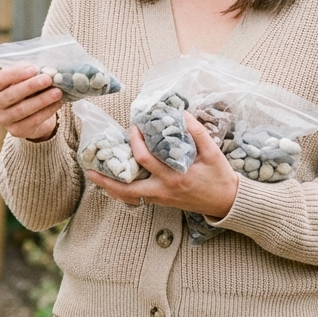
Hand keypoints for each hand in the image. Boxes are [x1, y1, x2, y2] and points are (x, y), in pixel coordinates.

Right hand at [0, 65, 62, 141]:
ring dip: (42, 100)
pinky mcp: (15, 130)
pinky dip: (46, 112)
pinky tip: (57, 104)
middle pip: (11, 94)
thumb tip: (46, 71)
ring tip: (58, 92)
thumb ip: (32, 72)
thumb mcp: (27, 77)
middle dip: (31, 86)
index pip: (0, 79)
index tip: (34, 69)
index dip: (16, 74)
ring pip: (22, 109)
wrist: (32, 114)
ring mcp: (3, 119)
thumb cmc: (28, 90)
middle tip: (48, 79)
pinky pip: (32, 121)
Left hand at [86, 112, 239, 218]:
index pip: (146, 159)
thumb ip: (197, 133)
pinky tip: (113, 185)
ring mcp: (161, 199)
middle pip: (127, 189)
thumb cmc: (220, 177)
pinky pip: (136, 199)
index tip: (132, 128)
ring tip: (95, 177)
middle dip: (107, 179)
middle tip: (90, 168)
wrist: (227, 202)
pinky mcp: (161, 202)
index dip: (136, 142)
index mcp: (175, 177)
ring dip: (110, 188)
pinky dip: (123, 193)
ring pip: (129, 197)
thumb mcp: (213, 153)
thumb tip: (182, 114)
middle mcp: (163, 191)